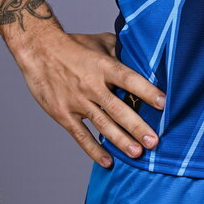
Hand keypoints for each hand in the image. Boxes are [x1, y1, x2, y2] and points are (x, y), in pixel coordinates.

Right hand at [14, 30, 165, 167]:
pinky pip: (81, 135)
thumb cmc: (74, 45)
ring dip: (120, 141)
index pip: (128, 79)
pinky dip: (94, 150)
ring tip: (137, 153)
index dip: (146, 91)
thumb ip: (121, 51)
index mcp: (103, 65)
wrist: (39, 50)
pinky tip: (108, 161)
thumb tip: (144, 58)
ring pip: (102, 124)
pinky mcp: (63, 114)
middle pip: (118, 108)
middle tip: (154, 142)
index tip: (164, 103)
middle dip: (137, 126)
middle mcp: (91, 85)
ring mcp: (77, 101)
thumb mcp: (101, 42)